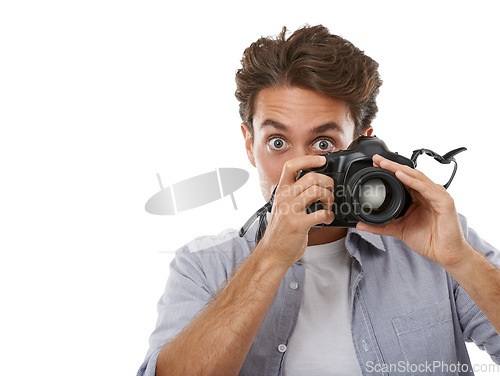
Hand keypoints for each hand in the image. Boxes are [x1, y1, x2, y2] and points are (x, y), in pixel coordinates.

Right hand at [258, 155, 334, 267]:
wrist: (273, 252)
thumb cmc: (280, 230)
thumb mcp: (282, 206)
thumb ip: (294, 194)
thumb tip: (315, 182)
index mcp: (281, 191)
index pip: (291, 166)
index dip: (309, 159)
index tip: (322, 160)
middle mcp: (284, 198)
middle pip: (311, 177)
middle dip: (327, 182)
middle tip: (330, 191)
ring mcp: (290, 211)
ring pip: (317, 191)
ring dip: (329, 198)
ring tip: (328, 206)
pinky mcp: (298, 224)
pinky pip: (321, 213)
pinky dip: (329, 215)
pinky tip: (327, 219)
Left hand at [356, 154, 472, 268]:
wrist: (446, 254)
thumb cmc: (428, 240)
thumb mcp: (398, 230)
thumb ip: (380, 226)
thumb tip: (361, 225)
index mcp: (418, 197)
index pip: (403, 179)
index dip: (389, 171)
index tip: (374, 165)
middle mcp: (428, 193)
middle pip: (409, 174)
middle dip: (392, 165)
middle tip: (377, 159)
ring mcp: (437, 196)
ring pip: (417, 177)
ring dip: (400, 169)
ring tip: (385, 164)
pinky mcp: (444, 202)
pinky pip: (427, 188)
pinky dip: (413, 181)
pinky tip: (400, 176)